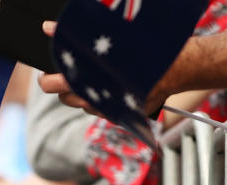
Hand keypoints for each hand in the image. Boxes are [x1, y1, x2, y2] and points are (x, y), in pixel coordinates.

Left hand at [38, 21, 169, 116]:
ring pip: (83, 105)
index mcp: (88, 81)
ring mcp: (109, 111)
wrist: (181, 66)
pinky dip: (102, 99)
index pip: (53, 85)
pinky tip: (110, 85)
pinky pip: (102, 109)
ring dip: (84, 92)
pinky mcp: (121, 115)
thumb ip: (75, 35)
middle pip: (65, 98)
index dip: (48, 78)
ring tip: (94, 76)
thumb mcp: (108, 35)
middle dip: (64, 86)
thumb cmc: (146, 47)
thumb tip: (48, 28)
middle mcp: (96, 100)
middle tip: (65, 74)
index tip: (46, 73)